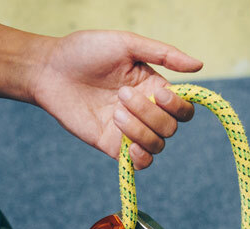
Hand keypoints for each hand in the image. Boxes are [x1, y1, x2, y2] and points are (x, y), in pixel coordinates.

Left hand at [29, 30, 202, 168]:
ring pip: (157, 145)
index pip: (184, 108)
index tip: (156, 92)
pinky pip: (141, 163)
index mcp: (153, 87)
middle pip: (171, 127)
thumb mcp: (127, 44)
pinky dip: (141, 158)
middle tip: (121, 95)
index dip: (177, 104)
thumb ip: (164, 53)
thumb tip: (200, 65)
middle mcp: (146, 111)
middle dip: (149, 113)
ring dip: (140, 130)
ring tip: (114, 113)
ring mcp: (130, 130)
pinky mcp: (113, 146)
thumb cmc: (85, 51)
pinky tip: (127, 145)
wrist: (49, 70)